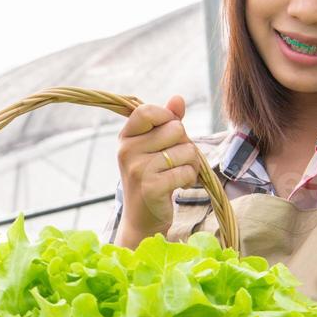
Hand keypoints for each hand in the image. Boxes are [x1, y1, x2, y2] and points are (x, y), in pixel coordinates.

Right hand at [116, 95, 197, 240]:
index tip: (171, 131)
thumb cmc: (152, 177)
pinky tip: (179, 185)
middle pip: (175, 129)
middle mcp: (127, 151)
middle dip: (185, 143)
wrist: (143, 218)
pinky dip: (190, 178)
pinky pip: (186, 171)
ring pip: (186, 150)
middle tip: (178, 159)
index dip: (166, 116)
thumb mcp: (154, 147)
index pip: (146, 111)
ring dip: (191, 163)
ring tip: (179, 173)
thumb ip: (167, 121)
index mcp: (126, 138)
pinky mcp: (152, 188)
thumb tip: (178, 98)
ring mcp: (138, 170)